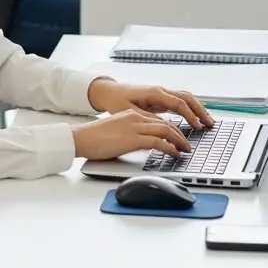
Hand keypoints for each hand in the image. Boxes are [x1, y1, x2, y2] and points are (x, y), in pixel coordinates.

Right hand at [71, 109, 191, 159]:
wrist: (80, 138)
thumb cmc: (93, 138)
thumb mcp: (116, 131)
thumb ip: (131, 134)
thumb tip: (145, 144)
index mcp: (130, 114)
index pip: (158, 120)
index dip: (172, 129)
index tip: (179, 138)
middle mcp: (135, 117)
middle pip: (166, 124)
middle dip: (181, 135)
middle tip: (187, 145)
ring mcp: (135, 127)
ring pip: (167, 130)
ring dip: (180, 141)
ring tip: (185, 150)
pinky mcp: (133, 138)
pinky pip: (159, 142)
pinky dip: (171, 148)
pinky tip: (175, 154)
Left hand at [87, 78, 214, 129]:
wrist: (107, 91)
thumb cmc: (116, 101)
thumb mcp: (130, 112)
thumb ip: (148, 119)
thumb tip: (166, 127)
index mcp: (154, 93)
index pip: (178, 103)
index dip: (190, 115)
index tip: (198, 126)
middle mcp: (160, 90)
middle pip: (187, 98)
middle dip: (200, 110)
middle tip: (210, 124)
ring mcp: (161, 93)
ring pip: (186, 98)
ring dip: (198, 109)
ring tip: (207, 122)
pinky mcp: (160, 98)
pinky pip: (180, 101)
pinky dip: (190, 108)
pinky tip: (196, 118)